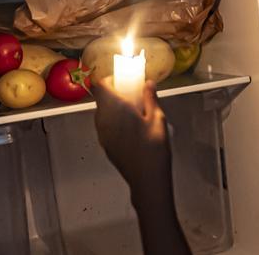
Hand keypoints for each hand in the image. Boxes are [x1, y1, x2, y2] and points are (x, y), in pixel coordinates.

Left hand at [92, 77, 172, 204]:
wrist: (146, 180)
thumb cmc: (153, 148)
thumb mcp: (157, 119)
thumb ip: (150, 98)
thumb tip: (148, 83)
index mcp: (114, 109)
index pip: (100, 86)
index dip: (110, 79)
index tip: (124, 80)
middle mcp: (103, 120)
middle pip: (101, 99)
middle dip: (115, 93)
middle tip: (134, 95)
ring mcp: (102, 134)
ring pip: (103, 112)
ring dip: (115, 107)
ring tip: (135, 111)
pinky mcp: (105, 145)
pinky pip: (105, 125)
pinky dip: (115, 120)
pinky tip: (132, 128)